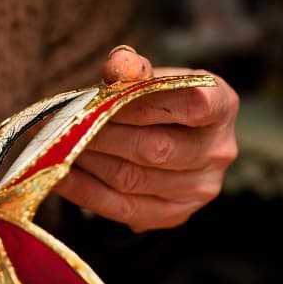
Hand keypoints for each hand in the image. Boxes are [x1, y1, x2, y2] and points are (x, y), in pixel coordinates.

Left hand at [56, 47, 238, 231]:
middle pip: (155, 149)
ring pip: (133, 180)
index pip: (193, 106)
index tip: (104, 99)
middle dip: (103, 135)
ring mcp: (200, 189)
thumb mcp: (149, 74)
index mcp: (223, 105)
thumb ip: (133, 68)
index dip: (142, 104)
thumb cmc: (156, 98)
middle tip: (66, 126)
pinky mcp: (174, 215)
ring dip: (89, 163)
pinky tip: (60, 175)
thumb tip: (119, 68)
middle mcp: (219, 151)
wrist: (165, 133)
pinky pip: (122, 207)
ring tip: (59, 147)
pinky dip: (85, 192)